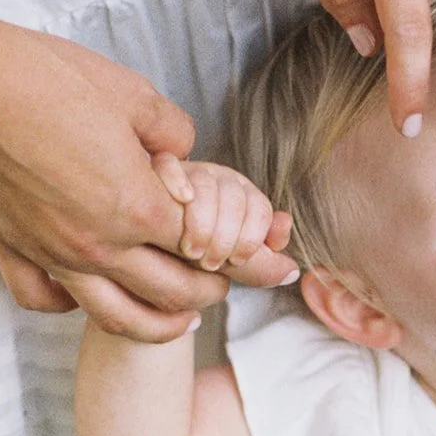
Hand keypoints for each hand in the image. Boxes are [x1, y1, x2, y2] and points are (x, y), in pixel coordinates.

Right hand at [0, 12, 298, 341]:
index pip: (213, 249)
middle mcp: (97, 243)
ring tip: (181, 321)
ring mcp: (49, 253)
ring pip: (117, 316)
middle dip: (216, 292)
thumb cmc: (42, 75)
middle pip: (174, 293)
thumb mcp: (131, 93)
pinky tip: (87, 296)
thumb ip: (171, 133)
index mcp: (137, 205)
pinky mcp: (7, 249)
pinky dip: (73, 307)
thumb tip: (181, 154)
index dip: (254, 259)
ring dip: (159, 323)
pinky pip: (46, 300)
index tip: (279, 266)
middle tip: (233, 284)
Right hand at [151, 156, 295, 274]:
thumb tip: (292, 271)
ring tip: (192, 251)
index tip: (236, 261)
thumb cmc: (191, 251)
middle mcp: (217, 179)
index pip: (260, 209)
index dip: (252, 239)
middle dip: (226, 237)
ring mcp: (187, 172)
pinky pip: (169, 163)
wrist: (144, 239)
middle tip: (211, 263)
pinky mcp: (153, 169)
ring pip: (205, 185)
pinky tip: (180, 203)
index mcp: (241, 196)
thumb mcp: (228, 258)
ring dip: (201, 223)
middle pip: (235, 197)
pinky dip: (176, 181)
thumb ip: (260, 264)